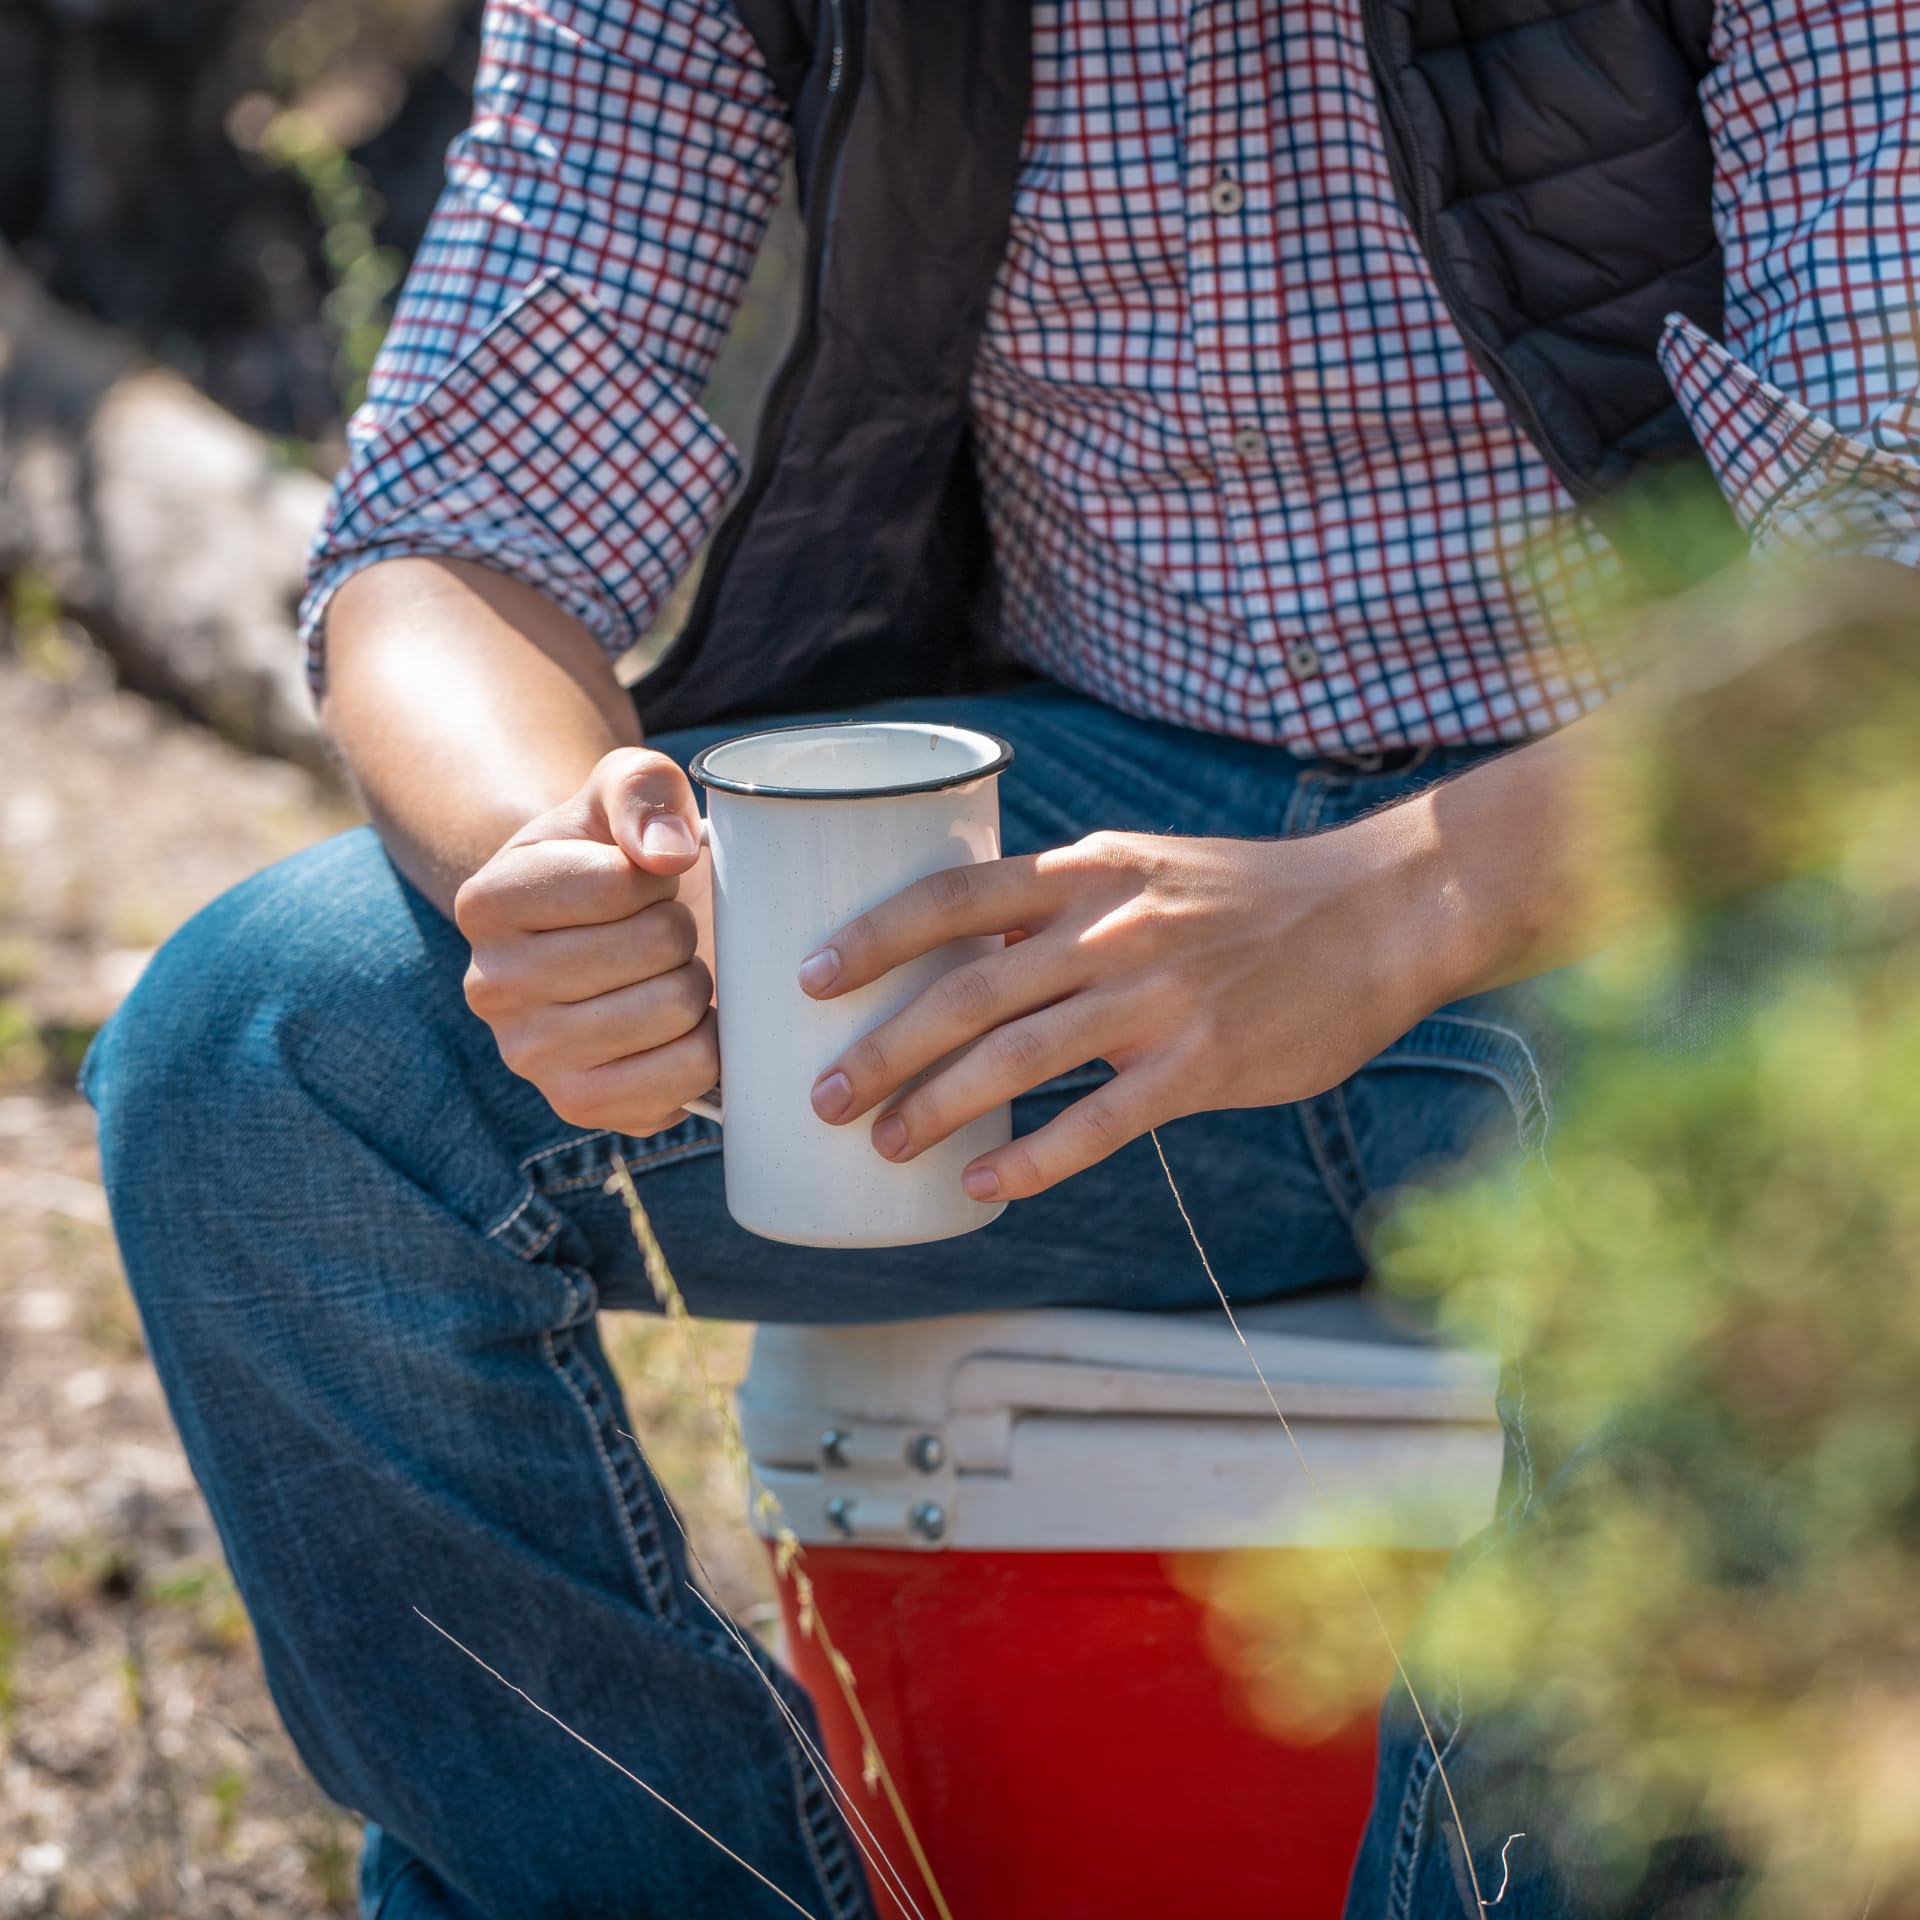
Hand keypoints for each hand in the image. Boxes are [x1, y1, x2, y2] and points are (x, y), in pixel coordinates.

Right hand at [455, 748, 717, 1134]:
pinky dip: (706, 1045)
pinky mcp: (581, 1107)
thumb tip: (666, 853)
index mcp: (487, 902)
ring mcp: (531, 1056)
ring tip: (663, 973)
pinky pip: (686, 1075)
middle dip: (678, 930)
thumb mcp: (623, 787)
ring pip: (675, 1009)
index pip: (620, 884)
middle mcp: (489, 987)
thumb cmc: (613, 854)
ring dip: (694, 983)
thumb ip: (642, 786)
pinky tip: (677, 1025)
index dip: (658, 876)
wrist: (597, 935)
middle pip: (655, 948)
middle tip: (656, 932)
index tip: (640, 881)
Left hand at [800, 821, 1453, 1201]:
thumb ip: (1060, 907)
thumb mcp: (1143, 868)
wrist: (1374, 915)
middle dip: (881, 1049)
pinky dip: (1034, 1160)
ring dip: (937, 1108)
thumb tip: (965, 956)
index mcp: (1086, 872)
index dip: (872, 937)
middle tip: (823, 1098)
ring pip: (1018, 1061)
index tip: (807, 978)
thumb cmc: (1245, 896)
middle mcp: (1111, 930)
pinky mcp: (1202, 1065)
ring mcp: (1156, 999)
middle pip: (967, 992)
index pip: (953, 896)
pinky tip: (984, 1185)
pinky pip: (1100, 1124)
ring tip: (883, 1145)